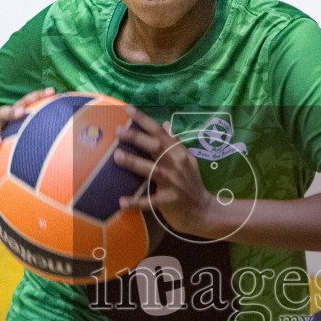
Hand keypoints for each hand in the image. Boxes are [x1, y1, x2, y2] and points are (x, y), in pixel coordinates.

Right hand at [0, 87, 53, 179]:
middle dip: (13, 111)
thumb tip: (92, 132)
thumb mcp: (40, 139)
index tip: (52, 92)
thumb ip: (58, 134)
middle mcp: (3, 125)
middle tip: (21, 113)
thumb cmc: (26, 148)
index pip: (27, 101)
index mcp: (17, 117)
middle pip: (4, 113)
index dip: (38, 96)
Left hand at [112, 107, 216, 236]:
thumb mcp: (188, 160)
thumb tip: (165, 124)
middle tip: (118, 130)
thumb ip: (175, 143)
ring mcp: (173, 183)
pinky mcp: (169, 201)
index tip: (128, 109)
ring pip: (151, 170)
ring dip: (133, 162)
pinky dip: (135, 202)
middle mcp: (176, 165)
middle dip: (137, 137)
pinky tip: (121, 202)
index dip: (145, 120)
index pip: (161, 133)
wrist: (204, 211)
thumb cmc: (193, 185)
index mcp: (179, 154)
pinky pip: (149, 202)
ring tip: (116, 156)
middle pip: (155, 147)